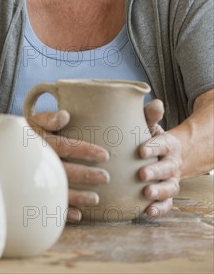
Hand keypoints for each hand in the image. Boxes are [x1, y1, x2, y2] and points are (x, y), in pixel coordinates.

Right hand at [27, 109, 109, 222]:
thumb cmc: (14, 135)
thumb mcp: (28, 123)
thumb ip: (47, 119)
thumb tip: (66, 115)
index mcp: (40, 143)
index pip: (65, 146)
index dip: (85, 150)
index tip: (104, 155)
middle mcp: (37, 162)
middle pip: (64, 170)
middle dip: (86, 174)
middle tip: (105, 177)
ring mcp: (32, 180)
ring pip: (57, 190)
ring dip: (78, 196)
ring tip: (95, 199)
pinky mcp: (27, 194)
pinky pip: (45, 205)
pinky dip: (62, 212)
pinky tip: (78, 214)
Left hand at [140, 100, 181, 216]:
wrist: (166, 153)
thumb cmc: (150, 137)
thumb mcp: (151, 125)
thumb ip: (150, 115)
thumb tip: (155, 102)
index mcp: (168, 144)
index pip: (163, 144)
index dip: (154, 147)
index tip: (141, 150)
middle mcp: (172, 163)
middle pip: (167, 168)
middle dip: (156, 172)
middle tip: (142, 174)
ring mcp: (171, 179)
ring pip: (170, 187)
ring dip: (160, 192)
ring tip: (147, 194)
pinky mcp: (167, 193)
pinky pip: (167, 203)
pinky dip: (160, 209)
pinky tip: (148, 212)